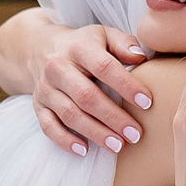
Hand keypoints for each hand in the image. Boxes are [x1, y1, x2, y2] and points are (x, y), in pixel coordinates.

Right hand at [34, 25, 151, 155]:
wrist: (40, 49)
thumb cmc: (83, 45)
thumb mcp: (104, 35)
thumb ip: (124, 44)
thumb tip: (142, 57)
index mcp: (78, 48)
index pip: (103, 67)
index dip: (126, 85)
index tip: (146, 103)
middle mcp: (58, 68)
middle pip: (86, 96)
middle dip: (113, 117)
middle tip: (135, 134)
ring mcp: (46, 89)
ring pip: (70, 114)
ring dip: (95, 133)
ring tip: (118, 146)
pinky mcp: (38, 106)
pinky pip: (48, 126)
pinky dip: (65, 140)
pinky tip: (84, 150)